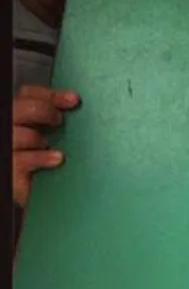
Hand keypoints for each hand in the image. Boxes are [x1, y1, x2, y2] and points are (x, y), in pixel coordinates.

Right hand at [13, 84, 79, 207]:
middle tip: (59, 120)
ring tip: (49, 145)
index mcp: (20, 116)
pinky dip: (41, 157)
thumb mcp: (52, 139)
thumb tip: (80, 112)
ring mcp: (9, 147)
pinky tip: (57, 158)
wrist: (38, 194)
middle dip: (43, 110)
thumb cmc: (44, 165)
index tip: (74, 99)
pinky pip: (22, 159)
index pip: (28, 95)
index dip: (50, 95)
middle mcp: (10, 128)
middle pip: (21, 109)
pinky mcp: (11, 167)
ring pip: (20, 133)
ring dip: (38, 138)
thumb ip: (56, 125)